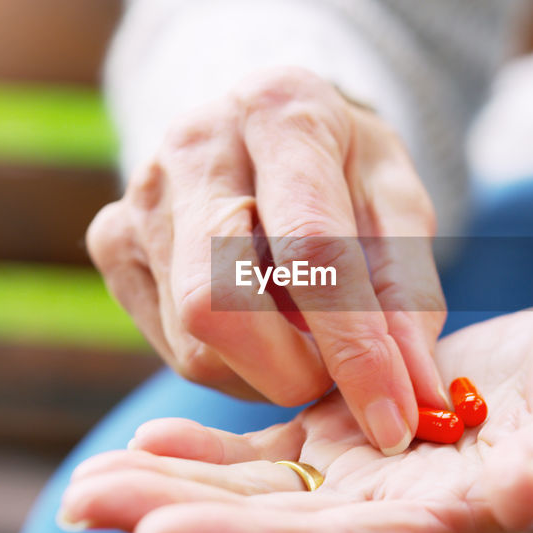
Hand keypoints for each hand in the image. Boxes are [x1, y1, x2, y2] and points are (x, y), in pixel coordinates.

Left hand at [58, 297, 532, 532]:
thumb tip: (505, 505)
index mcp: (461, 529)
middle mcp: (405, 522)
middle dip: (182, 521)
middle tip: (85, 502)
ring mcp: (377, 486)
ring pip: (265, 500)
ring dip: (179, 491)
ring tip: (92, 482)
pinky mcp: (365, 445)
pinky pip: (281, 459)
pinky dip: (217, 455)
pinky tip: (155, 435)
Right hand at [86, 67, 445, 453]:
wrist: (268, 130)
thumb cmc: (345, 169)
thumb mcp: (401, 208)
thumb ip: (411, 300)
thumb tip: (421, 401)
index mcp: (281, 110)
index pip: (311, 250)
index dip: (354, 348)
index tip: (394, 422)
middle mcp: (194, 143)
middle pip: (221, 303)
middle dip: (293, 372)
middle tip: (341, 379)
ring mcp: (138, 194)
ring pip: (195, 341)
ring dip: (267, 372)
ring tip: (307, 336)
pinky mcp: (111, 241)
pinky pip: (172, 347)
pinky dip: (232, 366)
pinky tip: (262, 327)